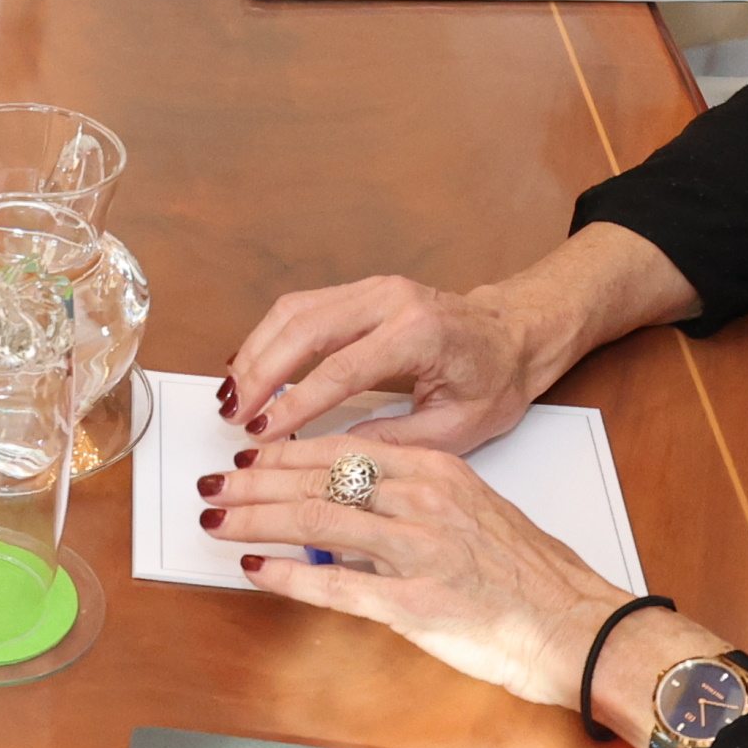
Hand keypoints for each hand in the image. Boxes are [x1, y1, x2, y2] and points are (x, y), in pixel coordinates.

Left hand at [205, 438, 719, 724]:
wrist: (577, 624)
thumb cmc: (529, 574)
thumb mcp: (472, 509)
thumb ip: (413, 499)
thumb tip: (351, 503)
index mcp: (436, 469)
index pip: (342, 448)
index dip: (286, 451)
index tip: (250, 457)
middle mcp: (423, 500)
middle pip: (316, 478)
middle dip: (254, 482)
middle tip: (214, 485)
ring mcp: (418, 550)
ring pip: (314, 520)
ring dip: (255, 520)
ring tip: (217, 520)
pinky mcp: (415, 602)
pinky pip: (334, 584)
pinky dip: (286, 576)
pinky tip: (254, 572)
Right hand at [222, 274, 554, 452]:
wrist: (515, 334)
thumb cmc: (494, 380)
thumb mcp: (457, 428)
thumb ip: (395, 441)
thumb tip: (335, 459)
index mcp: (419, 332)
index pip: (341, 368)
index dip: (296, 402)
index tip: (265, 431)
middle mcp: (390, 299)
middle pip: (304, 329)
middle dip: (261, 374)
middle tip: (234, 414)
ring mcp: (371, 288)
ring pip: (294, 311)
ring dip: (256, 352)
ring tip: (232, 394)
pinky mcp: (359, 290)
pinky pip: (302, 307)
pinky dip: (269, 336)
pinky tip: (250, 364)